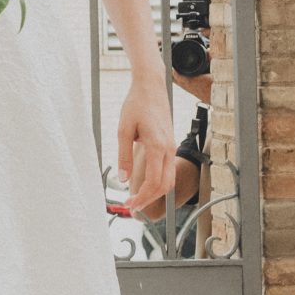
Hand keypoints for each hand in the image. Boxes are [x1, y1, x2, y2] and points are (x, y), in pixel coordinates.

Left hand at [117, 81, 175, 218]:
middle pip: (164, 185)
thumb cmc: (136, 104)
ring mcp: (171, 147)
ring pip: (168, 179)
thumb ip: (124, 156)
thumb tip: (123, 179)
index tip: (130, 204)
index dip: (143, 197)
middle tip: (132, 207)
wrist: (151, 86)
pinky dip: (158, 182)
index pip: (154, 181)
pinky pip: (167, 169)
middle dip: (149, 199)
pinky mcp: (169, 145)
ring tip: (137, 199)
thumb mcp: (123, 130)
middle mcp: (168, 148)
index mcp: (157, 145)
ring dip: (155, 192)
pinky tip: (144, 185)